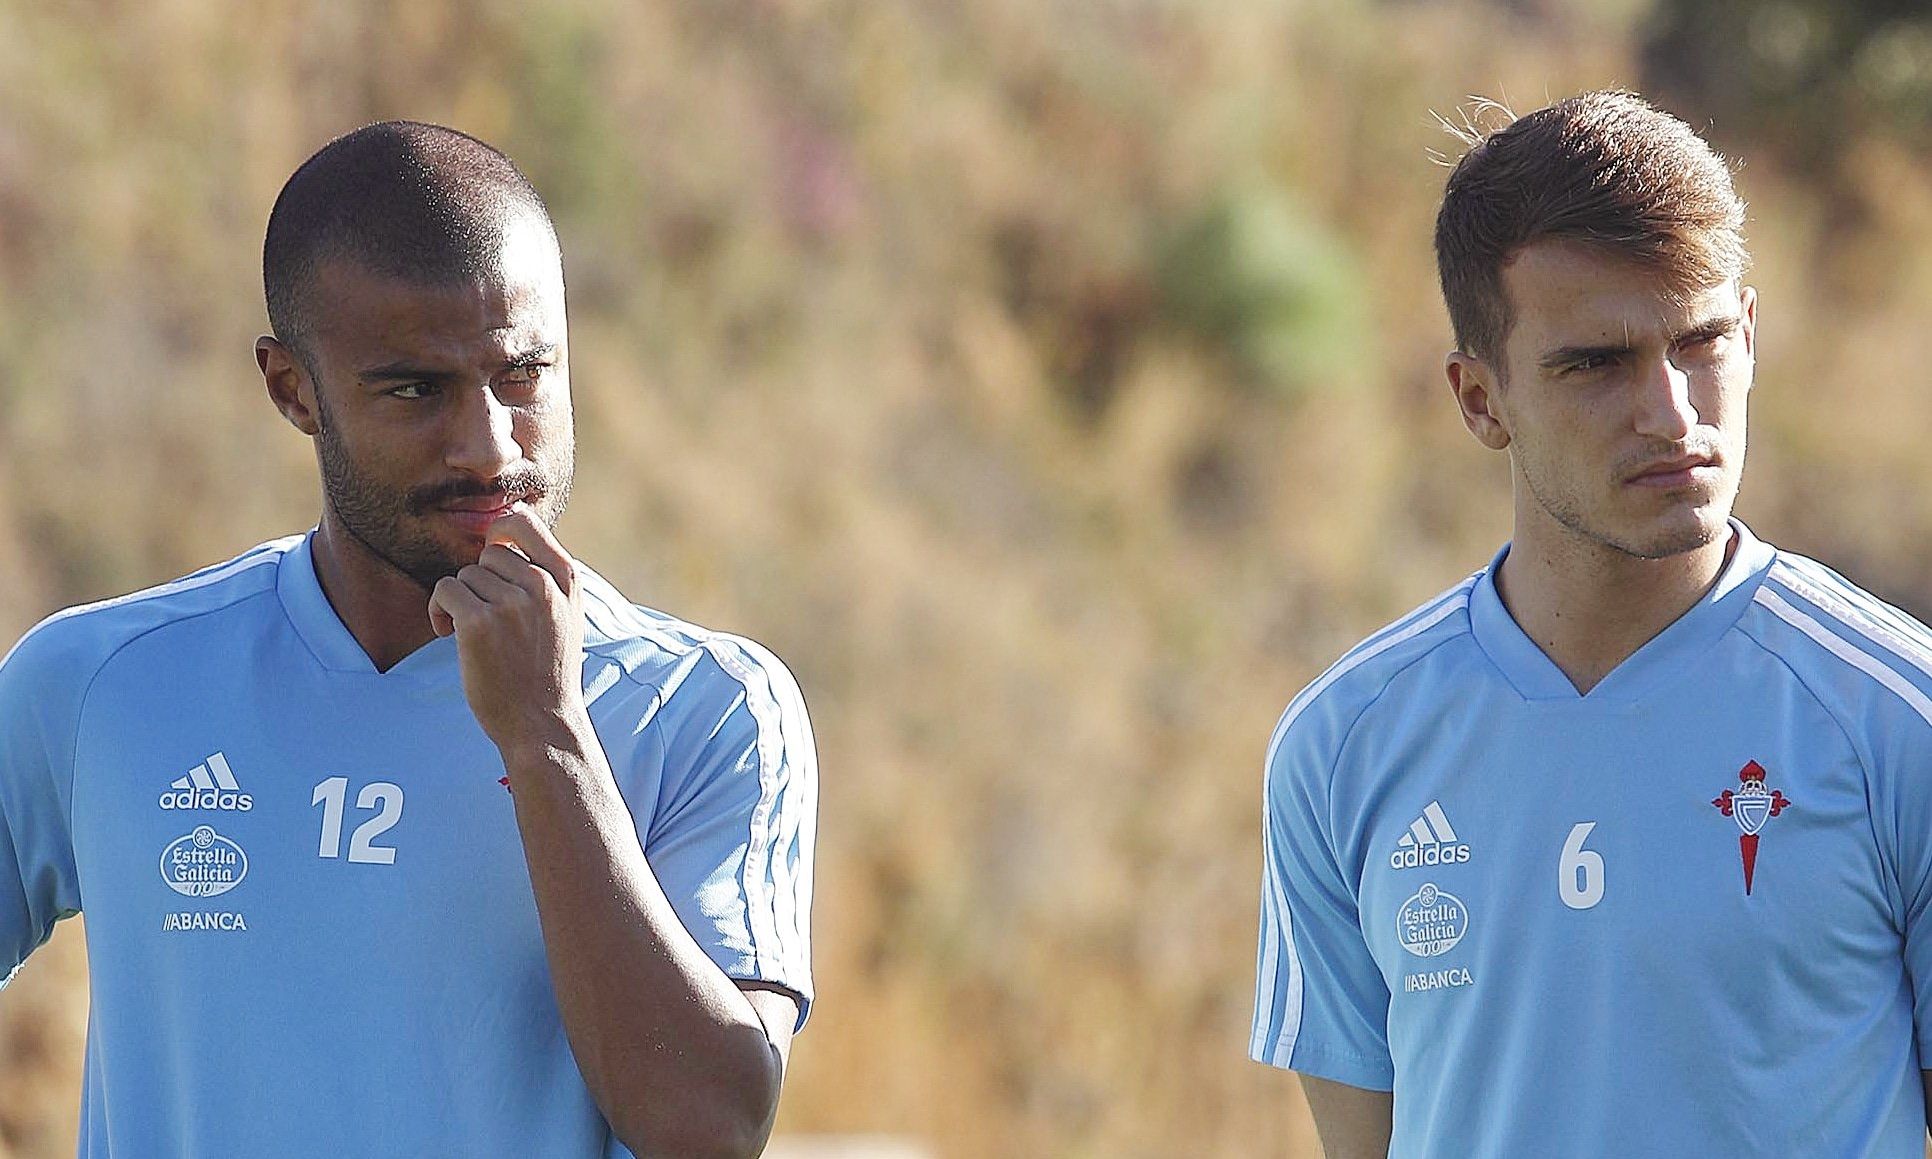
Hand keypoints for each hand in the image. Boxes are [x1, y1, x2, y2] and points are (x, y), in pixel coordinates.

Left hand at [427, 508, 588, 752]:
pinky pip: (445, 591)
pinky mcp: (478, 624)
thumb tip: (500, 536)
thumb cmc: (546, 671)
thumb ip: (545, 577)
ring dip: (459, 601)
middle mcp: (542, 587)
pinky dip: (439, 611)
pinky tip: (447, 634)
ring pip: (465, 575)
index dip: (500, 530)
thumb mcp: (566, 616)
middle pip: (488, 555)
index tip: (491, 551)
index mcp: (566, 581)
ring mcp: (511, 604)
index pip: (525, 523)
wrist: (542, 722)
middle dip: (480, 582)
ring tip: (470, 633)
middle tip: (484, 615)